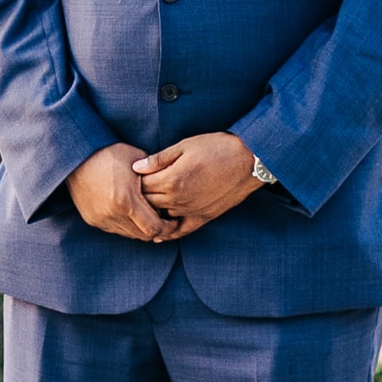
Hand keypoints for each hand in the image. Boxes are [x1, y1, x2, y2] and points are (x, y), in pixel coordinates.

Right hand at [67, 142, 181, 240]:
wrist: (75, 156)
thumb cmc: (110, 154)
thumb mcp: (137, 161)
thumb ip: (155, 179)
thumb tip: (169, 192)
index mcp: (126, 200)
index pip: (154, 229)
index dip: (167, 228)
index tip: (173, 221)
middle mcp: (112, 214)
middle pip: (143, 236)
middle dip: (156, 230)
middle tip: (164, 220)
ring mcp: (101, 219)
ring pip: (130, 234)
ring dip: (140, 228)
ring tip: (147, 215)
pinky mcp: (92, 219)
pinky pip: (115, 229)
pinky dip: (126, 225)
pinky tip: (130, 213)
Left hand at [135, 132, 264, 235]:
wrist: (249, 160)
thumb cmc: (217, 148)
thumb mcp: (184, 146)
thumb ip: (159, 159)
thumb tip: (136, 167)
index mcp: (171, 180)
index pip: (141, 185)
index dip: (135, 179)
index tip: (132, 174)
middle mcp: (178, 199)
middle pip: (147, 202)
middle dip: (139, 195)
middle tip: (134, 189)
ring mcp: (190, 211)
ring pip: (160, 216)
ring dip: (151, 211)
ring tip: (144, 205)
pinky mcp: (203, 218)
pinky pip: (181, 231)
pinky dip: (168, 233)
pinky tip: (158, 235)